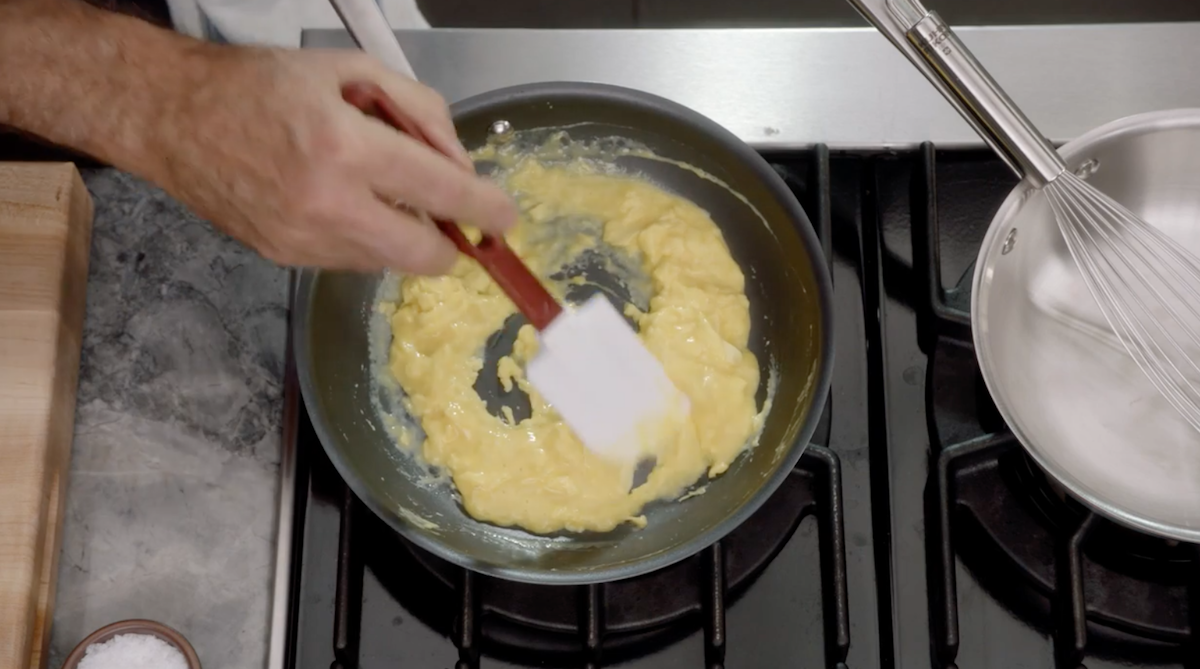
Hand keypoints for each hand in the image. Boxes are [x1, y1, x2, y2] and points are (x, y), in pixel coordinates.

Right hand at [149, 46, 515, 273]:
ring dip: (402, 236)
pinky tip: (340, 201)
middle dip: (449, 243)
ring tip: (371, 188)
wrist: (173, 118)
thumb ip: (419, 112)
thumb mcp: (350, 72)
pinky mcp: (285, 259)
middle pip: (424, 256)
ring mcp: (303, 241)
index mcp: (344, 147)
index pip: (441, 193)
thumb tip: (459, 166)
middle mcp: (326, 205)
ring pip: (389, 263)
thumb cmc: (260, 84)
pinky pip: (352, 261)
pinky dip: (365, 238)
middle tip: (444, 213)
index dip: (486, 210)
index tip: (505, 220)